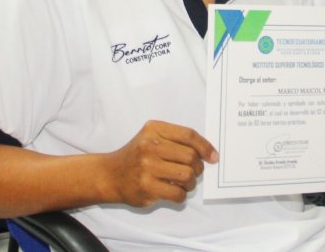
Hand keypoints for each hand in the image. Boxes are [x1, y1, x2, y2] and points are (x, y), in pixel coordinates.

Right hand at [102, 121, 217, 206]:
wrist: (110, 174)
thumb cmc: (136, 155)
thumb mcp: (153, 136)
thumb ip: (177, 140)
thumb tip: (208, 152)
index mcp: (154, 129)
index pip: (189, 135)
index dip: (205, 146)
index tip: (213, 156)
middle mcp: (150, 146)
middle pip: (190, 157)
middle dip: (198, 167)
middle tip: (194, 172)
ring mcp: (147, 167)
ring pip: (187, 176)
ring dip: (191, 182)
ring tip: (185, 183)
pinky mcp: (147, 187)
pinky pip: (177, 193)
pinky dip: (182, 195)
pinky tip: (175, 192)